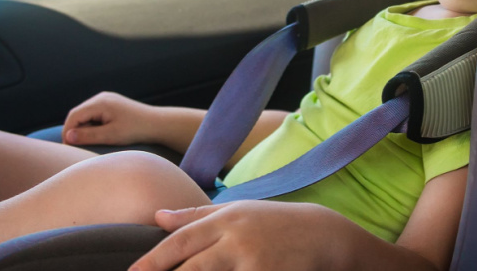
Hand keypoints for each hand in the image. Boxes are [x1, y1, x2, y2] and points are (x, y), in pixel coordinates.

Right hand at [62, 91, 159, 145]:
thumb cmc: (136, 130)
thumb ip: (89, 135)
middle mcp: (101, 98)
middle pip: (78, 114)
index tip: (68, 148)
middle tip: (75, 147)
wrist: (157, 123)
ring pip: (85, 115)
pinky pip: (94, 114)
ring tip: (88, 142)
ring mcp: (106, 100)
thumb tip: (68, 136)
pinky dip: (92, 125)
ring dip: (83, 128)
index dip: (67, 132)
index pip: (74, 116)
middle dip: (74, 130)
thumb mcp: (111, 135)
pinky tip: (98, 135)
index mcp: (100, 102)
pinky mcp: (111, 105)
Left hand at [128, 201, 364, 270]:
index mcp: (225, 219)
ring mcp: (252, 261)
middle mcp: (236, 239)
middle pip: (191, 266)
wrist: (323, 235)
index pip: (180, 242)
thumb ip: (196, 215)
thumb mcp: (237, 212)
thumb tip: (157, 217)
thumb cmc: (274, 224)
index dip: (153, 260)